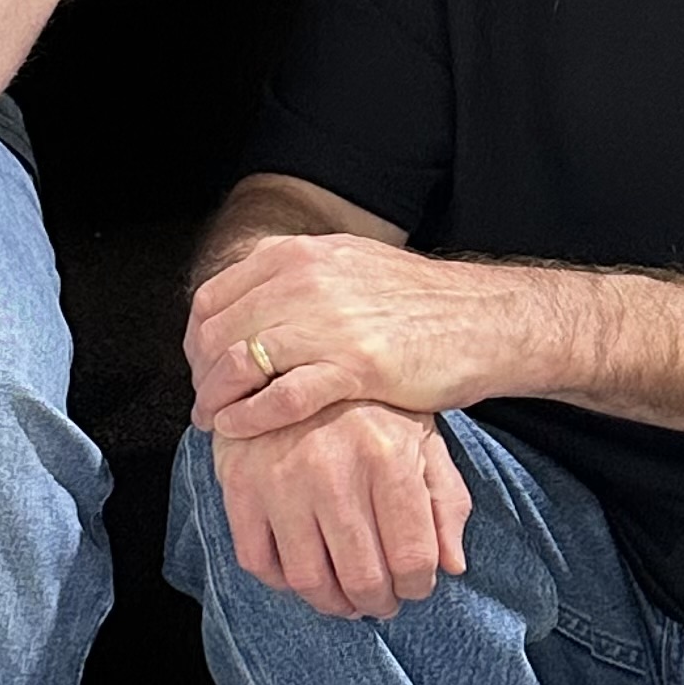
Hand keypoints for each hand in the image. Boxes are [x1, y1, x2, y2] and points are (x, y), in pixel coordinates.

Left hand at [190, 231, 533, 437]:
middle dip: (200, 372)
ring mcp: (329, 322)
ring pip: (239, 363)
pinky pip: (280, 396)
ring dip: (215, 397)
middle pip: (219, 332)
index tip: (200, 364)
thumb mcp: (346, 267)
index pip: (215, 296)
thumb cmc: (417, 303)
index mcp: (299, 256)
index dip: (196, 337)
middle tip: (203, 399)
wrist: (486, 319)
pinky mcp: (356, 366)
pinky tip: (236, 429)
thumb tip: (245, 305)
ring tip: (211, 420)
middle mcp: (306, 281)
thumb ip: (294, 279)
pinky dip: (248, 416)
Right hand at [210, 402, 471, 620]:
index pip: (412, 557)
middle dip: (378, 602)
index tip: (414, 586)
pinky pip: (257, 560)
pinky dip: (281, 582)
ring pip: (308, 579)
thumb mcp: (421, 439)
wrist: (290, 363)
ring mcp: (280, 480)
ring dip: (332, 603)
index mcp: (387, 457)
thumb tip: (453, 565)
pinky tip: (303, 572)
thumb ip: (445, 500)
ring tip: (346, 599)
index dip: (417, 586)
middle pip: (361, 576)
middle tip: (381, 601)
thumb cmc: (368, 407)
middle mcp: (332, 470)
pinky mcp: (239, 485)